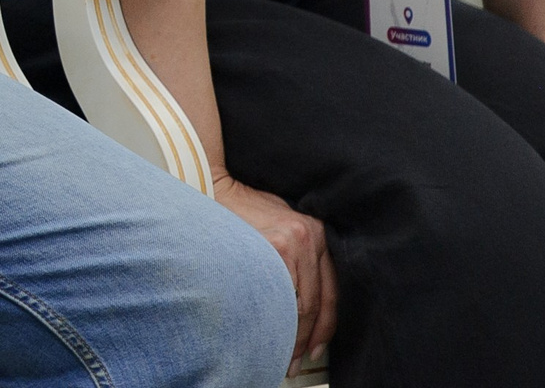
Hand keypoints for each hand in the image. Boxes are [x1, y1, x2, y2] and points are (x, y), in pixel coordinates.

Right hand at [214, 170, 332, 368]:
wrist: (215, 184)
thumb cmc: (241, 210)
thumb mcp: (278, 227)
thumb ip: (295, 257)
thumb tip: (298, 305)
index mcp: (316, 234)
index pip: (330, 292)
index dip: (324, 326)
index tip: (315, 349)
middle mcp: (311, 237)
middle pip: (315, 302)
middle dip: (304, 337)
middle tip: (293, 361)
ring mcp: (295, 241)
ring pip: (299, 303)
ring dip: (290, 333)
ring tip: (279, 352)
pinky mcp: (277, 245)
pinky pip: (280, 293)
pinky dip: (274, 315)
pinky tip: (266, 329)